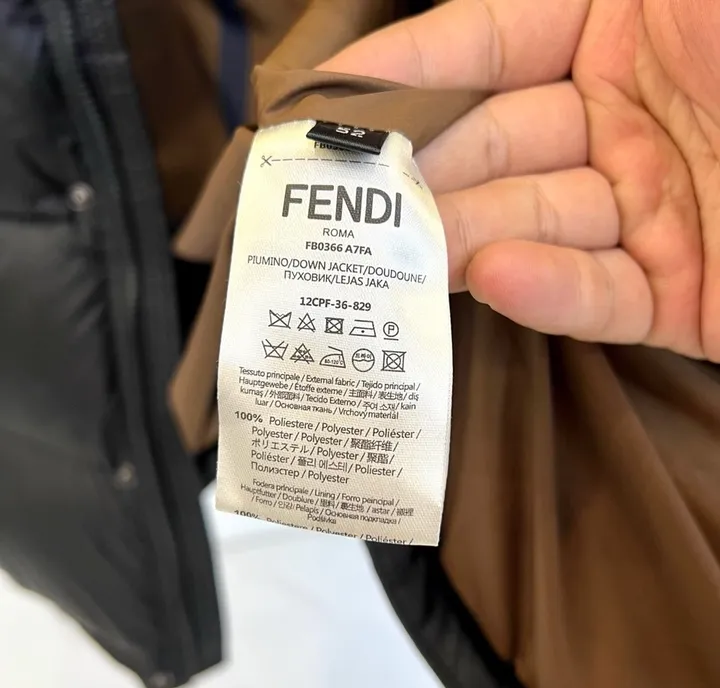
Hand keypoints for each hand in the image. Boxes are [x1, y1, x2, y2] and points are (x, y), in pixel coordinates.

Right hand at [320, 0, 719, 359]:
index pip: (490, 42)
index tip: (330, 102)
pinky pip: (600, 297)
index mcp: (621, 30)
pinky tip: (496, 281)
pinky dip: (547, 293)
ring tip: (402, 256)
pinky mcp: (676, 295)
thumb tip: (455, 22)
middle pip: (494, 147)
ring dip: (464, 242)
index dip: (407, 67)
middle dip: (422, 174)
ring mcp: (647, 212)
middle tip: (352, 205)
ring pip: (531, 227)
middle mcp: (624, 122)